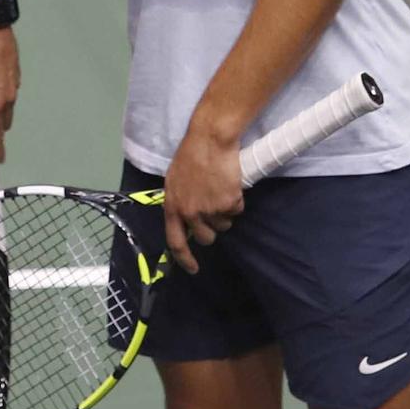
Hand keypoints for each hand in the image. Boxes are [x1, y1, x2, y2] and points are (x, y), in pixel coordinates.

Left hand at [163, 121, 244, 274]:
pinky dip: (236, 200)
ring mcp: (210, 209)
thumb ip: (178, 201)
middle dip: (212, 228)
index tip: (193, 268)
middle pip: (206, 237)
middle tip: (215, 210)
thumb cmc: (191, 155)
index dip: (184, 259)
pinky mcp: (228, 203)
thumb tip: (184, 218)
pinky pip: (237, 210)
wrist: (210, 140)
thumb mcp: (174, 180)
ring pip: (224, 224)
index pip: (175, 242)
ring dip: (225, 211)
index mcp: (173, 207)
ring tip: (221, 188)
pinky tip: (230, 183)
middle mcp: (190, 213)